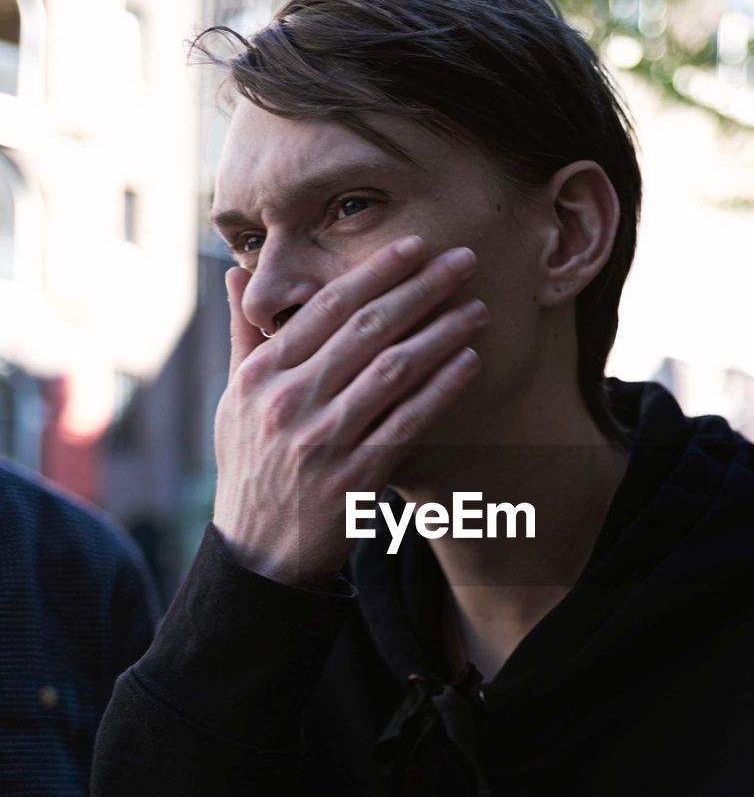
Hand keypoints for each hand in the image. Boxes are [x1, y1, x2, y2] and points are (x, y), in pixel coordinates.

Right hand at [212, 236, 488, 586]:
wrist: (257, 551)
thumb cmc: (250, 466)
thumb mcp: (233, 399)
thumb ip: (243, 334)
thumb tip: (235, 272)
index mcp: (263, 374)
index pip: (327, 307)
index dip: (376, 272)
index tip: (415, 246)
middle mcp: (291, 400)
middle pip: (368, 328)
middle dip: (421, 288)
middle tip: (462, 261)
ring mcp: (323, 439)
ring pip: (394, 370)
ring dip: (441, 333)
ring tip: (476, 309)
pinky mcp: (354, 476)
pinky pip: (407, 421)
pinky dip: (441, 389)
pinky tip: (468, 362)